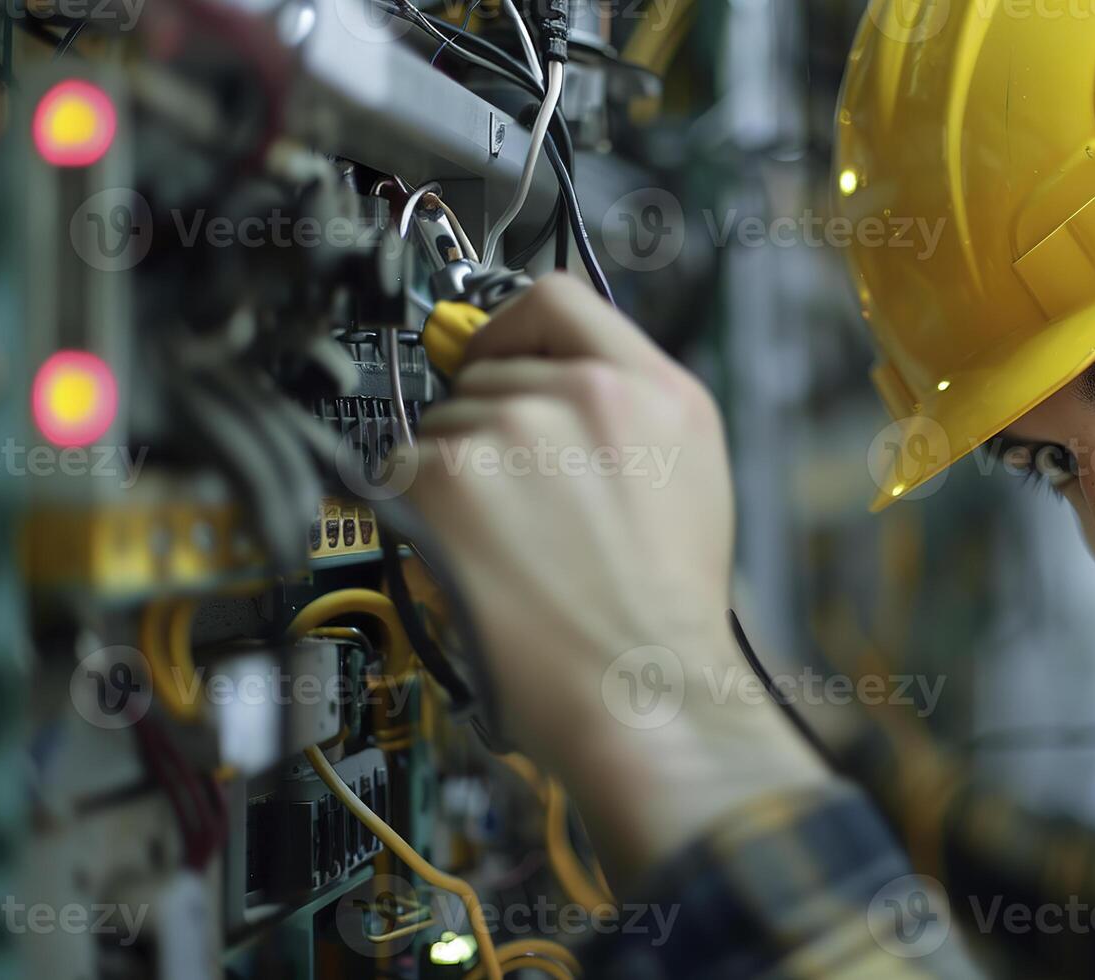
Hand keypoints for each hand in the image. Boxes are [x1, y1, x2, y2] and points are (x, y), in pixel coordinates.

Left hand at [406, 273, 830, 882]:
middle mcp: (588, 394)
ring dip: (456, 476)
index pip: (557, 298)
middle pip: (491, 369)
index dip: (513, 328)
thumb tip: (546, 372)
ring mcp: (515, 430)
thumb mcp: (692, 478)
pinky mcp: (450, 478)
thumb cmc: (667, 610)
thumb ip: (629, 407)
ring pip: (444, 424)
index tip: (492, 354)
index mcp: (658, 390)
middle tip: (524, 504)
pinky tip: (473, 560)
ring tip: (512, 546)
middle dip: (491, 426)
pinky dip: (419, 514)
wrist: (647, 690)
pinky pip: (403, 471)